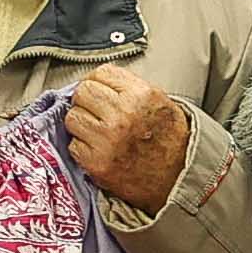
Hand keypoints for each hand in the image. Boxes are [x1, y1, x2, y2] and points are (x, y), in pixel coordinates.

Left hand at [65, 65, 190, 211]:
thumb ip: (129, 87)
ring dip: (82, 124)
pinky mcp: (96, 163)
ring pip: (72, 118)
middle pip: (82, 92)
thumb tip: (99, 80)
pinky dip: (83, 147)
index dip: (98, 82)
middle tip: (96, 111)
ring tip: (98, 131)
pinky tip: (99, 149)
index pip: (100, 73)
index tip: (100, 91)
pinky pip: (73, 145)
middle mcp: (123, 115)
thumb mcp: (160, 102)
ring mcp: (107, 140)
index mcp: (140, 95)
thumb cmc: (171, 141)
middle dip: (87, 101)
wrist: (179, 178)